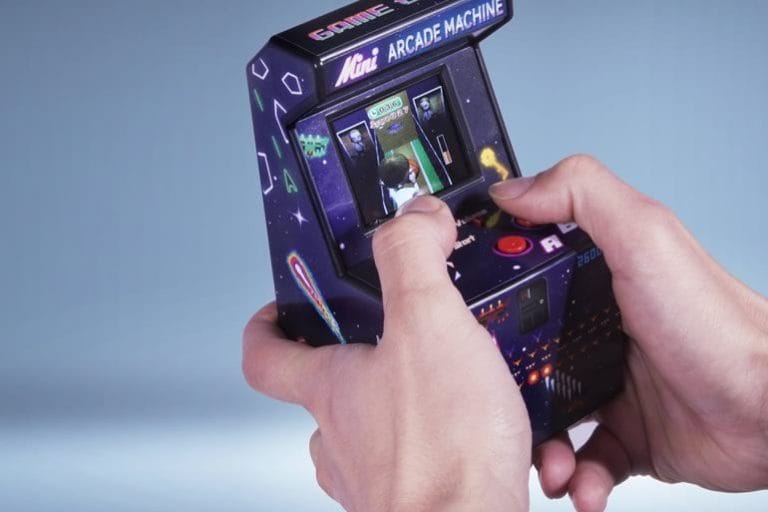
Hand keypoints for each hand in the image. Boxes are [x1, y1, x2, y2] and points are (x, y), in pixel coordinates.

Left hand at [243, 197, 531, 511]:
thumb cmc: (442, 454)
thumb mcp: (428, 323)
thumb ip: (412, 257)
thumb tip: (413, 217)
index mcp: (332, 388)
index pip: (266, 355)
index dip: (266, 327)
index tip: (278, 307)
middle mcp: (344, 435)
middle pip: (326, 389)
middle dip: (359, 355)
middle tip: (398, 329)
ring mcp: (378, 472)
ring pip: (375, 426)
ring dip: (406, 398)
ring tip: (453, 375)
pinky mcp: (421, 495)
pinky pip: (422, 457)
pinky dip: (445, 437)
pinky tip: (482, 425)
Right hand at [490, 155, 767, 510]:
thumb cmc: (718, 329)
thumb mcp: (646, 239)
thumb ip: (582, 196)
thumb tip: (513, 187)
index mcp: (596, 279)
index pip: (523, 277)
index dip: (488, 293)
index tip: (458, 310)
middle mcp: (598, 330)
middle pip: (523, 355)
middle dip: (502, 386)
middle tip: (492, 403)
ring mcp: (611, 384)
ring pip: (546, 417)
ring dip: (537, 446)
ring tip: (547, 462)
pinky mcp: (627, 434)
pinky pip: (583, 460)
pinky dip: (576, 479)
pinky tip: (582, 484)